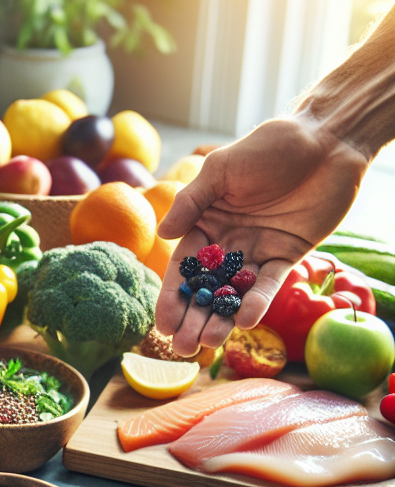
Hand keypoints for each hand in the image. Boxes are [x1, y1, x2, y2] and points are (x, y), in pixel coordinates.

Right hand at [155, 116, 368, 356]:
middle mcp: (228, 241)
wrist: (326, 139)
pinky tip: (246, 321)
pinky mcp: (288, 255)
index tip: (163, 324)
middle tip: (183, 347)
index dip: (173, 296)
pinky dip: (258, 302)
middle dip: (194, 318)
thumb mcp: (220, 170)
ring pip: (234, 293)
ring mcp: (257, 251)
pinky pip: (269, 284)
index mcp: (205, 223)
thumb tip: (162, 234)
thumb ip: (191, 202)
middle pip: (207, 288)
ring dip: (221, 319)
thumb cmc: (268, 147)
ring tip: (207, 344)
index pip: (183, 267)